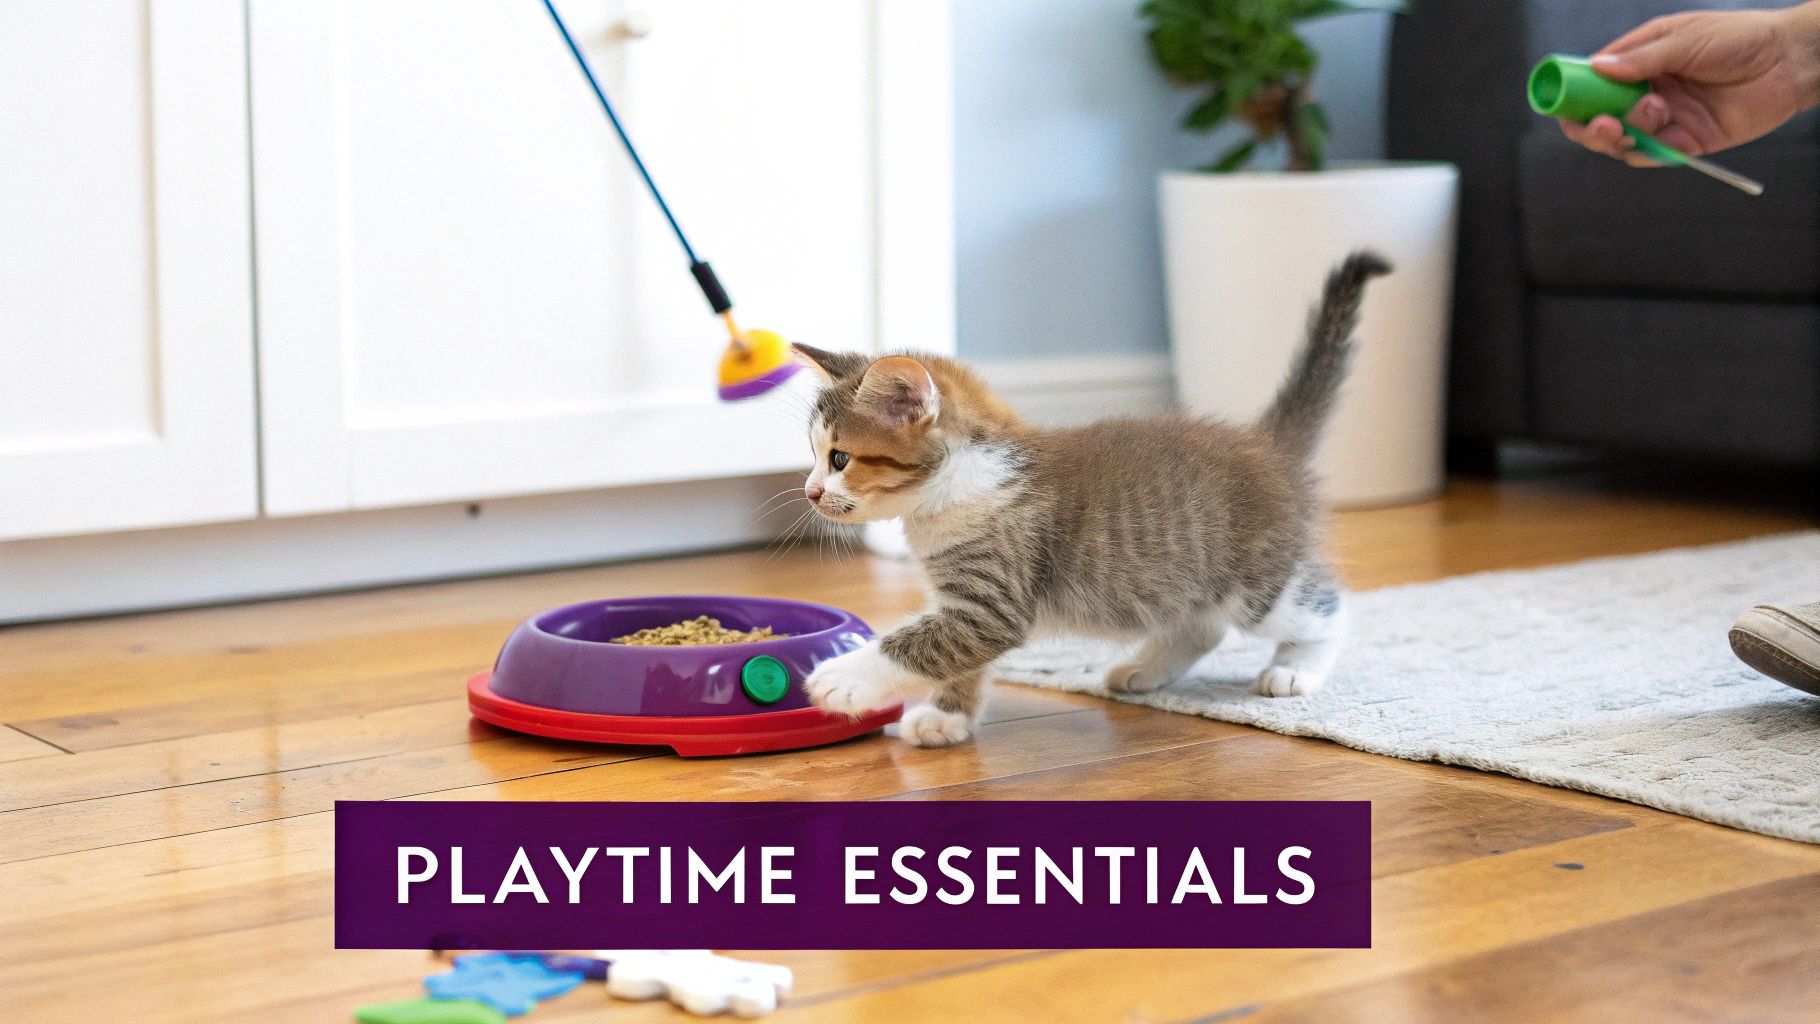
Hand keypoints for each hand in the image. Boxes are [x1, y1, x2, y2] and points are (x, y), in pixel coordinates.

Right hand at [1559, 5, 1819, 166]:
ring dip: (1627, 134)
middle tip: (1603, 125)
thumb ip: (1642, 58)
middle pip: (1599, 119)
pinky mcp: (1687, 142)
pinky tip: (1665, 133)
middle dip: (1592, 126)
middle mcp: (1647, 92)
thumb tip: (1596, 68)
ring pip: (1623, 141)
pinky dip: (1651, 151)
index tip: (1564, 104)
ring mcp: (1666, 119)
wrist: (1791, 61)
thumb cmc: (1742, 38)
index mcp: (1641, 61)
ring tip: (1654, 112)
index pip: (1593, 82)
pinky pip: (1655, 155)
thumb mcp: (1687, 39)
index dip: (1573, 94)